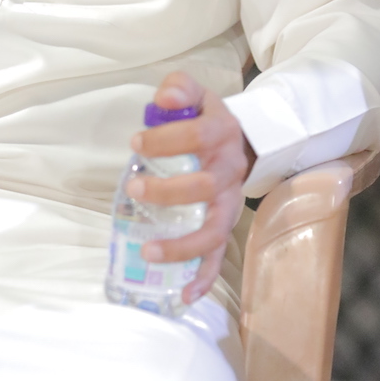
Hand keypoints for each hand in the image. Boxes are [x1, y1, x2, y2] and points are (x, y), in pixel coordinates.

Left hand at [126, 70, 253, 304]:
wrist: (245, 142)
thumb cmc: (208, 120)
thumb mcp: (197, 94)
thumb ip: (179, 87)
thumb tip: (163, 98)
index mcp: (221, 135)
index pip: (197, 136)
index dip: (166, 139)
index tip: (136, 142)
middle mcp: (229, 173)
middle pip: (204, 186)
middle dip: (168, 190)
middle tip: (134, 185)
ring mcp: (229, 204)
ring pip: (214, 230)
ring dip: (183, 245)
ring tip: (149, 251)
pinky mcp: (226, 227)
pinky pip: (219, 257)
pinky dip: (204, 277)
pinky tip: (184, 293)